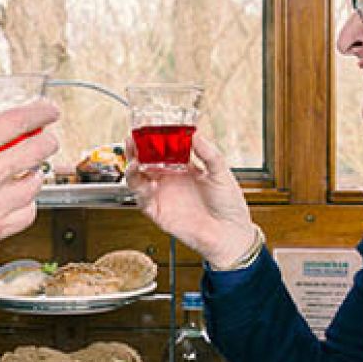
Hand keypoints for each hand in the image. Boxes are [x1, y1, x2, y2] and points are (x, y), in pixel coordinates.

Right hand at [0, 101, 59, 267]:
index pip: (15, 122)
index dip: (39, 112)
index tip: (48, 110)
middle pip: (36, 150)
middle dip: (47, 140)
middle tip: (45, 139)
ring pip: (36, 183)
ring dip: (36, 172)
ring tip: (25, 171)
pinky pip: (27, 214)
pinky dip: (27, 203)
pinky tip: (17, 198)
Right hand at [126, 132, 255, 264]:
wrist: (230, 234)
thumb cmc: (228, 205)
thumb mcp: (221, 173)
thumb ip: (208, 154)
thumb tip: (195, 135)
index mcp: (183, 168)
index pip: (162, 150)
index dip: (153, 139)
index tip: (148, 128)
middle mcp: (170, 181)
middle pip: (144, 162)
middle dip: (135, 150)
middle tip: (132, 139)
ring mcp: (162, 196)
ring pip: (138, 179)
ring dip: (132, 167)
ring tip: (134, 158)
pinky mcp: (158, 212)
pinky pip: (142, 199)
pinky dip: (138, 188)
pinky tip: (142, 179)